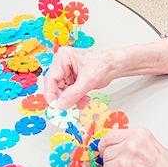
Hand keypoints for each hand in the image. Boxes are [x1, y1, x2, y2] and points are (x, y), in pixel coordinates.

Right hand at [45, 39, 167, 109]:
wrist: (116, 65)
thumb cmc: (105, 63)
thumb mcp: (89, 80)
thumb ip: (74, 93)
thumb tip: (62, 104)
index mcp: (63, 57)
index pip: (51, 78)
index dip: (51, 93)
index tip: (55, 106)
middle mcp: (63, 64)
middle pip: (55, 86)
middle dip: (63, 98)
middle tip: (68, 109)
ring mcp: (68, 72)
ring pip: (62, 91)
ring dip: (71, 100)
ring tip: (81, 103)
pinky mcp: (73, 79)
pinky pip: (69, 93)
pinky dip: (75, 99)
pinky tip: (83, 100)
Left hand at [99, 128, 167, 166]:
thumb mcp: (156, 147)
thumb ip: (138, 143)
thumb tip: (124, 144)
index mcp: (140, 136)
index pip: (110, 135)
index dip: (106, 144)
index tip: (104, 147)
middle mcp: (131, 146)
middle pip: (106, 150)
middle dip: (112, 158)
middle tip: (122, 165)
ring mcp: (125, 162)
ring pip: (107, 165)